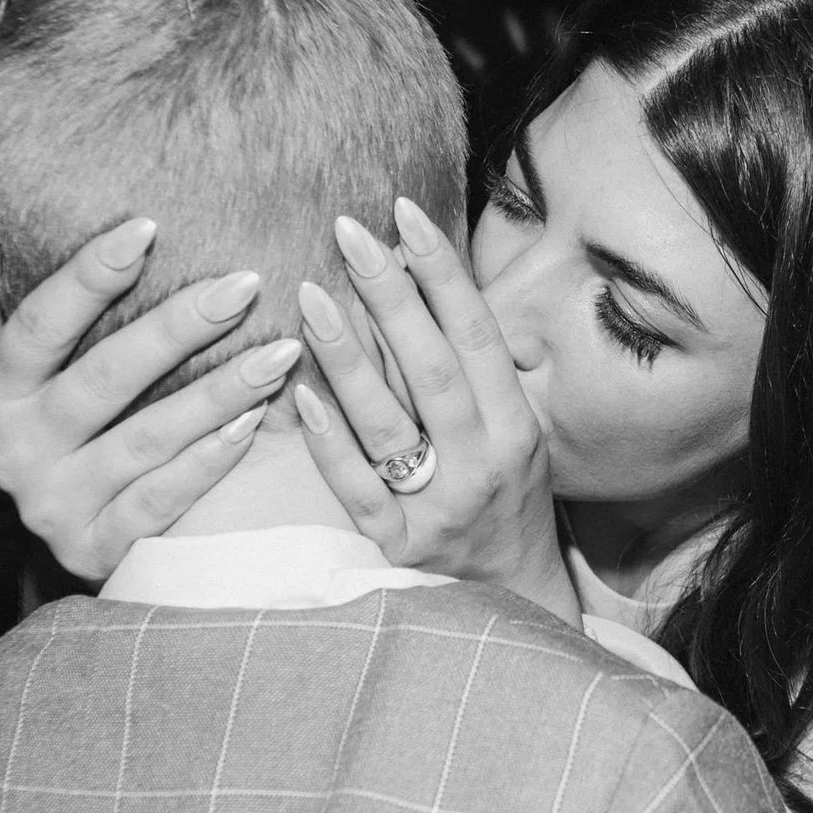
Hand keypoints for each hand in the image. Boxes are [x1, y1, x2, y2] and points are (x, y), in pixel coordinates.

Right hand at [0, 210, 303, 580]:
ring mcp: (54, 507)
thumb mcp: (10, 367)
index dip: (87, 277)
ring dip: (217, 392)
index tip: (147, 226)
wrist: (88, 534)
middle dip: (177, 327)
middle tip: (244, 282)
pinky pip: (163, 500)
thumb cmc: (61, 422)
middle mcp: (13, 452)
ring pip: (145, 439)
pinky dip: (212, 459)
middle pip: (103, 380)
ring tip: (279, 350)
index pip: (37, 326)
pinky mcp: (97, 552)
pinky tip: (257, 421)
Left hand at [292, 198, 574, 624]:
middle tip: (348, 231)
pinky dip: (327, 439)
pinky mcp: (397, 547)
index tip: (405, 211)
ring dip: (346, 355)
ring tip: (308, 294)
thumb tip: (424, 275)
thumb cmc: (505, 497)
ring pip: (387, 423)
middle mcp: (483, 463)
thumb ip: (473, 367)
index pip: (476, 334)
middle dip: (390, 293)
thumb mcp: (513, 429)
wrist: (512, 601)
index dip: (442, 270)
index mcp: (516, 426)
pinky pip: (355, 487)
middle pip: (432, 367)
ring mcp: (439, 508)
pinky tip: (296, 393)